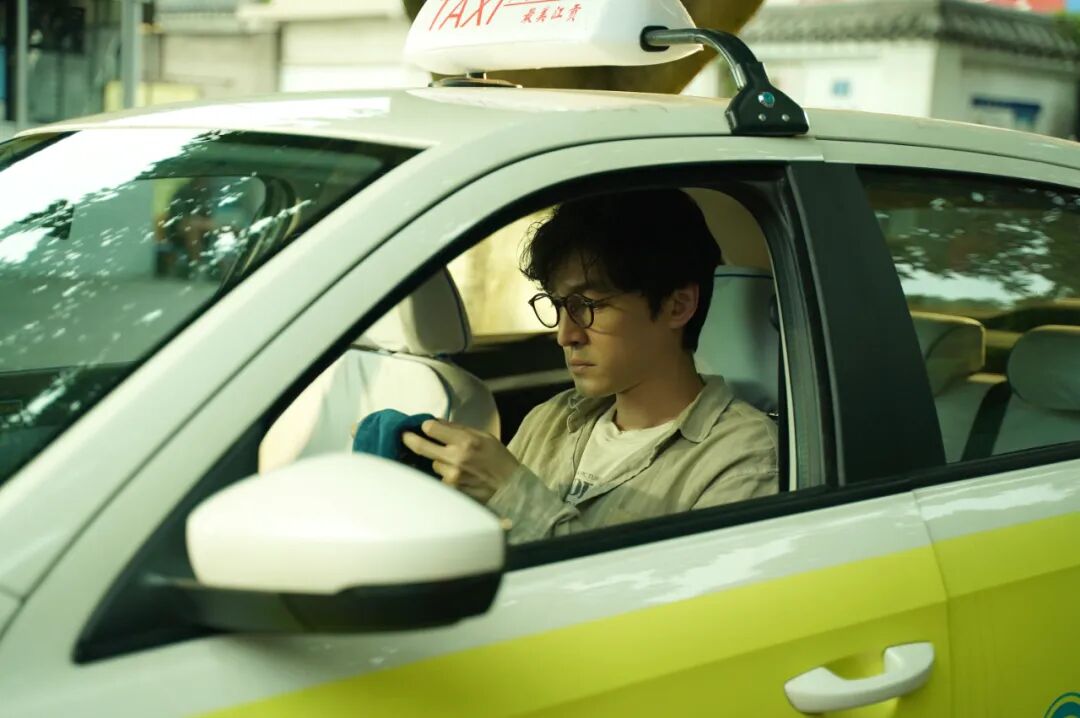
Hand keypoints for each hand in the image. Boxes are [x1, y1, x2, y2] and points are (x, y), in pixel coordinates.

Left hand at [401, 419, 520, 502]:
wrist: (511, 489)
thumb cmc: (500, 460)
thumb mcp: (485, 436)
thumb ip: (459, 429)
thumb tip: (436, 422)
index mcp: (465, 441)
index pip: (431, 428)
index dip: (426, 426)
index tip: (424, 427)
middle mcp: (456, 458)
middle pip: (420, 447)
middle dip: (409, 439)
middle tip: (403, 436)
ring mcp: (451, 477)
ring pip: (432, 464)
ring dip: (438, 461)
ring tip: (456, 464)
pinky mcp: (451, 491)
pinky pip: (439, 479)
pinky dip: (444, 475)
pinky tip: (459, 476)